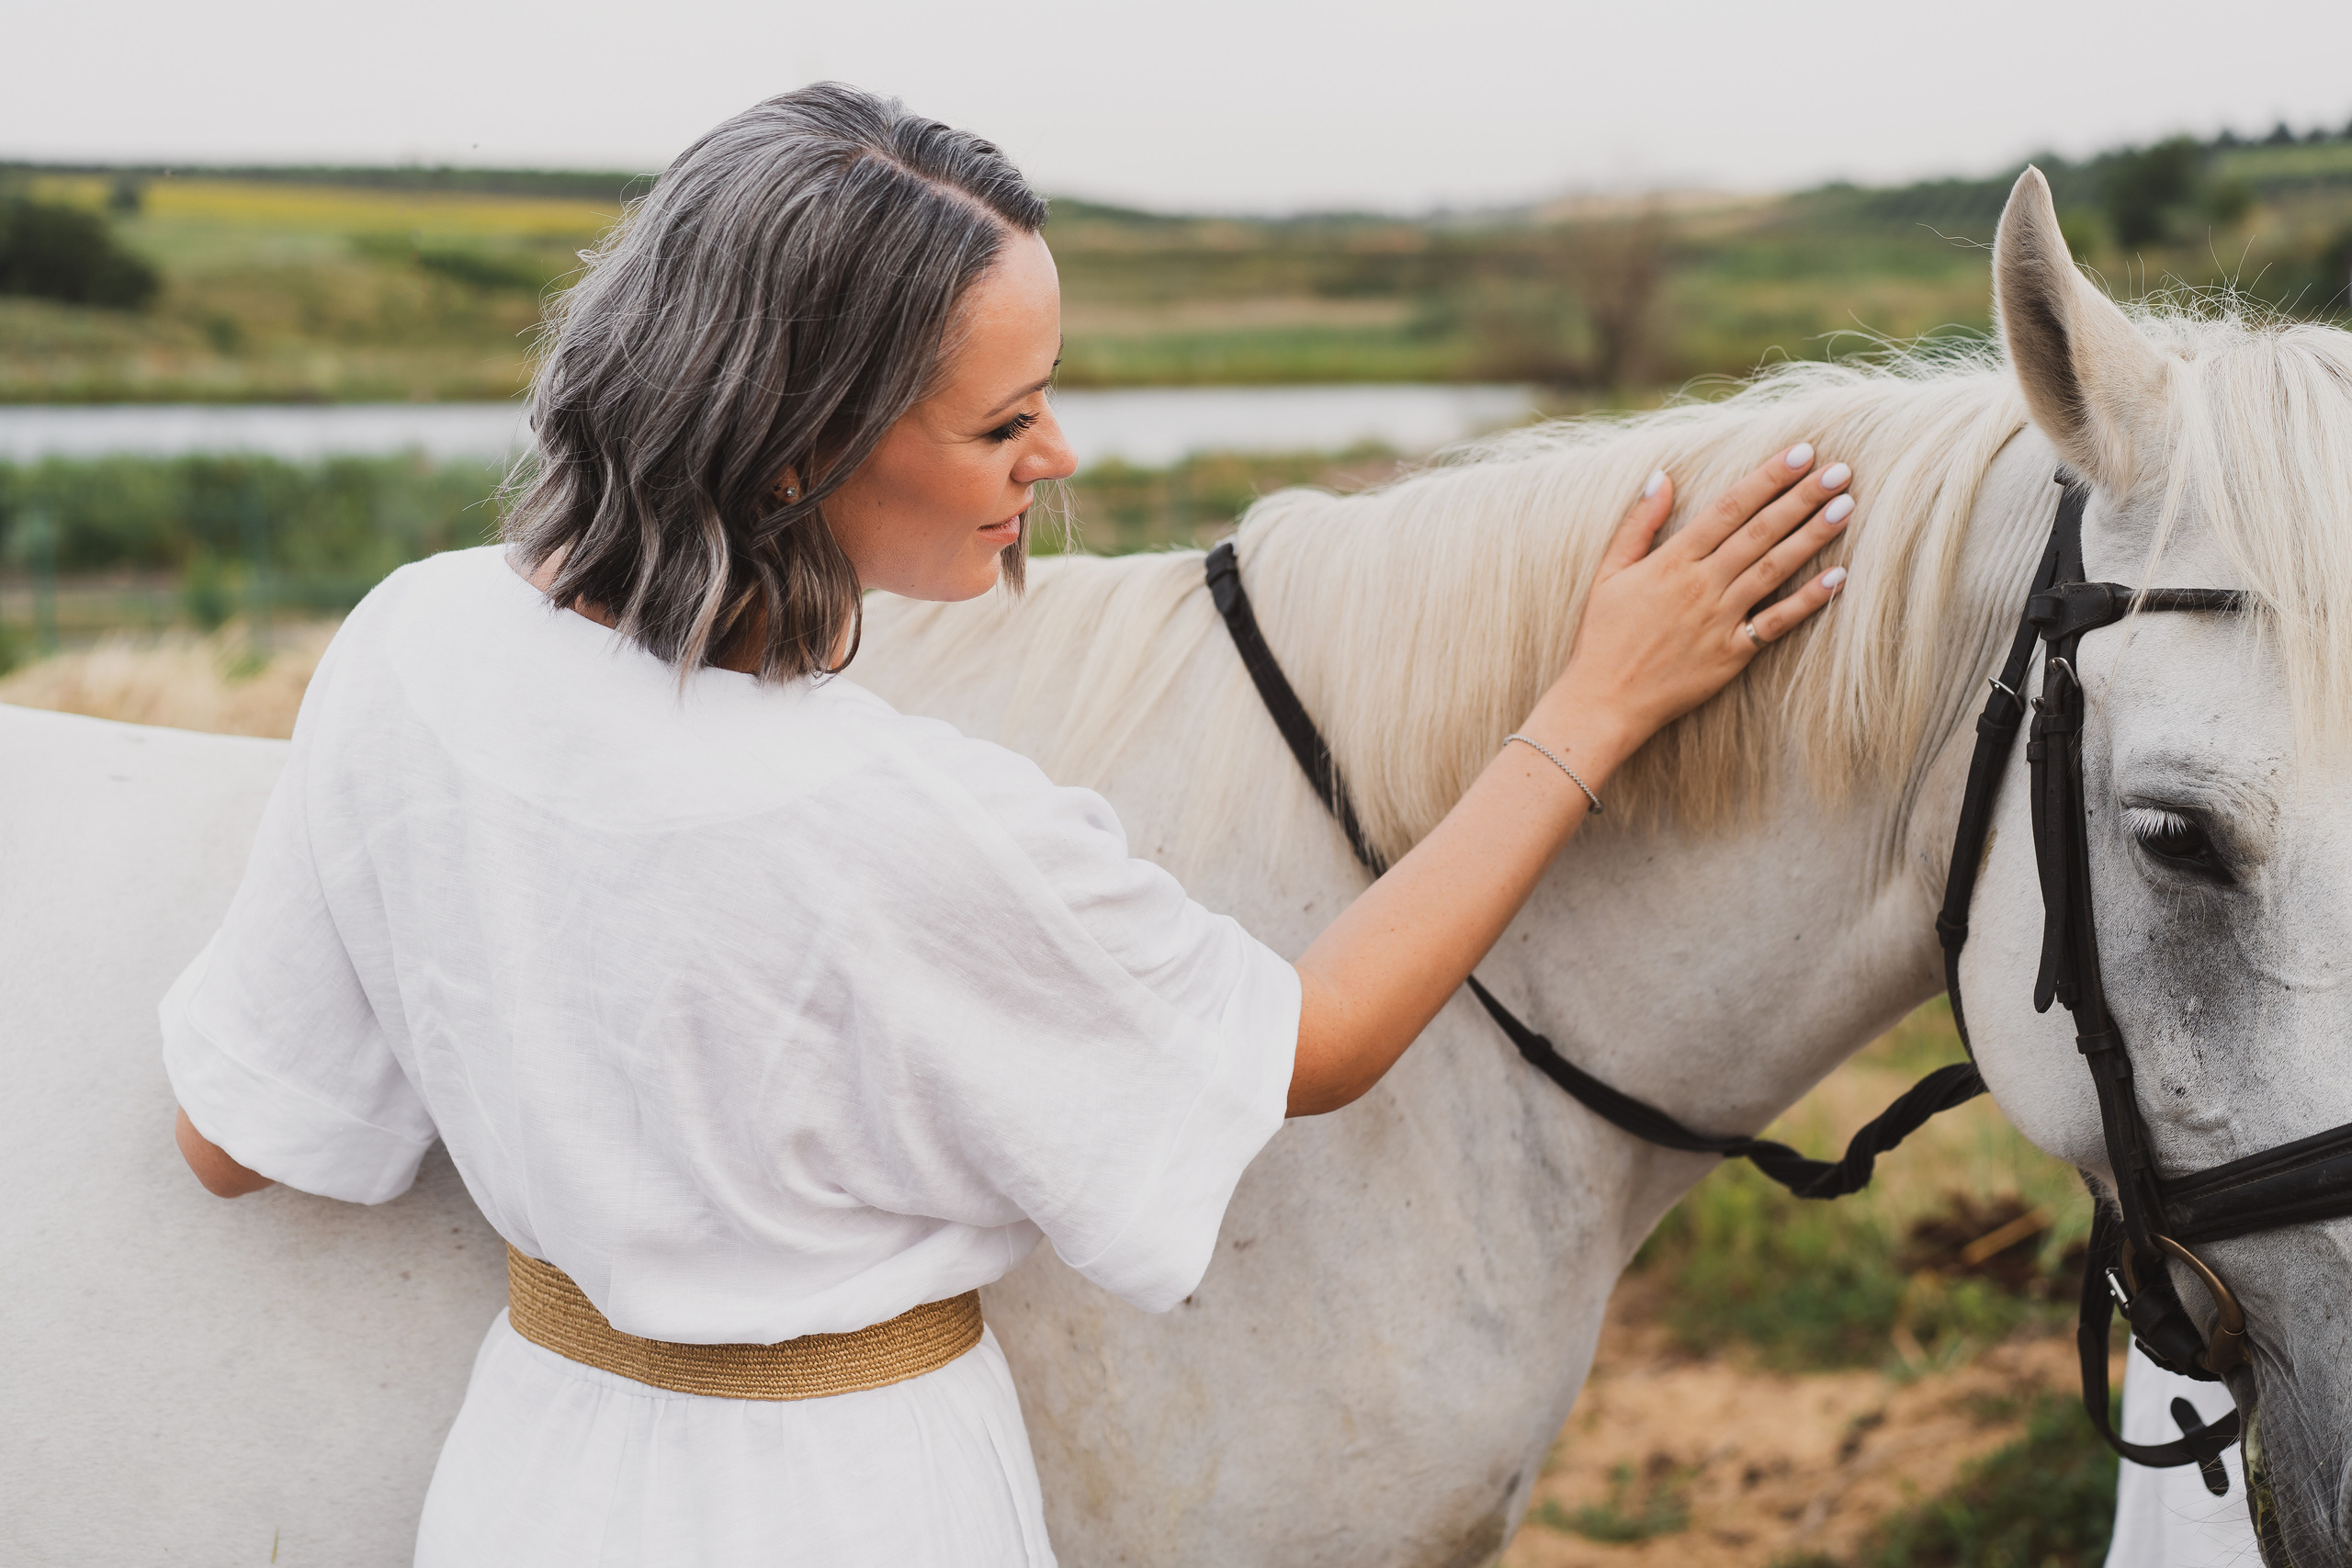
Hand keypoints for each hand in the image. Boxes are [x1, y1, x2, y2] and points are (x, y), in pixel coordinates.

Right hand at [1535, 443, 1851, 752]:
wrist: (1603, 701)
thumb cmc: (1602, 636)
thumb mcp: (1609, 573)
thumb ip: (1638, 524)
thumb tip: (1660, 476)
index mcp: (1672, 561)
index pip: (1729, 507)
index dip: (1768, 477)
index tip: (1801, 452)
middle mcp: (1700, 585)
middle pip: (1760, 531)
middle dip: (1802, 496)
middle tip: (1840, 469)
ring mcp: (1719, 620)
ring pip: (1774, 568)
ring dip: (1813, 536)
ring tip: (1846, 506)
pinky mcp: (1732, 654)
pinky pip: (1777, 623)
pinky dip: (1808, 599)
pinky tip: (1838, 576)